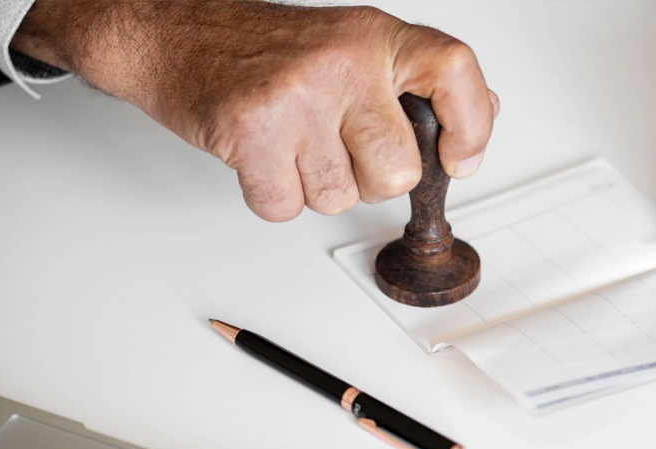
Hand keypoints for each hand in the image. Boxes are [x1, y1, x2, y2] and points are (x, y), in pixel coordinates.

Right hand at [11, 1, 499, 221]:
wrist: (175, 35)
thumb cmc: (264, 48)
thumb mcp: (352, 46)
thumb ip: (414, 83)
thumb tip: (480, 117)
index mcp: (375, 37)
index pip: (455, 71)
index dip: (472, 126)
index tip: (460, 159)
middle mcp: (343, 61)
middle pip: (398, 172)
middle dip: (370, 180)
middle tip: (336, 148)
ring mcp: (297, 95)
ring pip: (339, 198)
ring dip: (314, 186)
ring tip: (289, 142)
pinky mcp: (251, 131)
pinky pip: (287, 207)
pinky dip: (273, 196)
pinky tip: (261, 155)